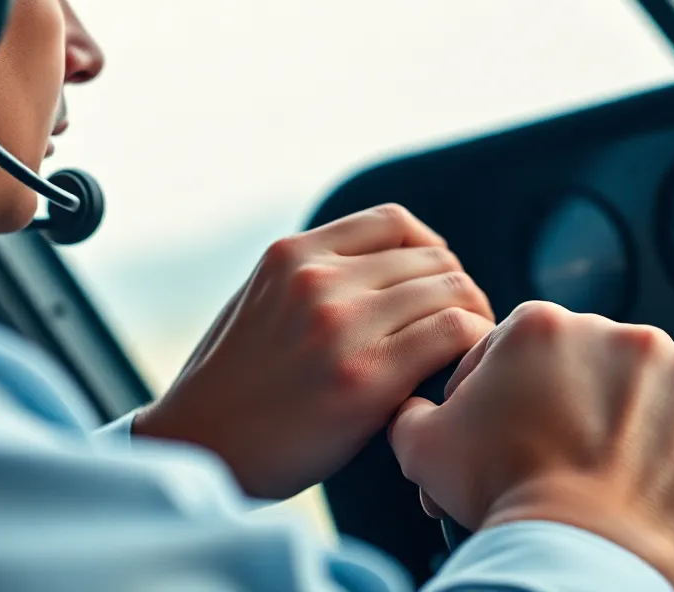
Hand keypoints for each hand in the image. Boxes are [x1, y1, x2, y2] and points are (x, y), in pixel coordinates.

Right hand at [134, 204, 495, 498]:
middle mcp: (316, 279)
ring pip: (450, 290)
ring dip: (473, 316)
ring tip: (468, 350)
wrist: (200, 451)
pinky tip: (461, 371)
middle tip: (464, 326)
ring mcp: (341, 325)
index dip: (429, 250)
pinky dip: (471, 344)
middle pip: (430, 258)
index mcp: (291, 254)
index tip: (435, 286)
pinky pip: (452, 333)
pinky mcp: (365, 377)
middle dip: (456, 289)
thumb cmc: (233, 386)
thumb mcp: (258, 301)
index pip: (394, 222)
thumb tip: (383, 264)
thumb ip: (311, 275)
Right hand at [389, 302, 673, 590]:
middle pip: (595, 370)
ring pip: (660, 403)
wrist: (579, 552)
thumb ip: (415, 414)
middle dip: (578, 409)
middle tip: (561, 462)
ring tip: (612, 483)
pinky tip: (658, 499)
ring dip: (640, 433)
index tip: (507, 434)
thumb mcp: (424, 448)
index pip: (520, 349)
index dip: (504, 394)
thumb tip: (414, 410)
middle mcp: (628, 338)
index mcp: (550, 327)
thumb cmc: (503, 493)